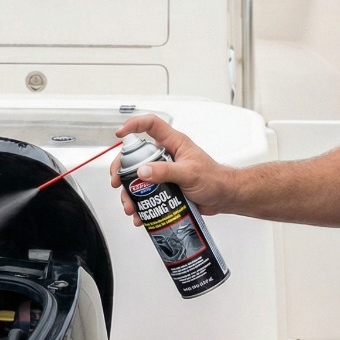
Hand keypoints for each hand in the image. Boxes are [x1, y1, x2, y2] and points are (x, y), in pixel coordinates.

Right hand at [111, 114, 233, 223]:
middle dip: (122, 170)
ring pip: (138, 179)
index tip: (120, 134)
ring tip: (130, 206)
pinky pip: (146, 194)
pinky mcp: (163, 188)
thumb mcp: (189, 173)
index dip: (134, 125)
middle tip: (117, 182)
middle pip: (136, 156)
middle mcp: (165, 155)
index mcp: (173, 143)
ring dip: (130, 193)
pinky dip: (140, 205)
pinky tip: (140, 215)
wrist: (223, 197)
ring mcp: (163, 172)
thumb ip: (166, 171)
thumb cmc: (214, 179)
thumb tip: (142, 172)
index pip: (151, 125)